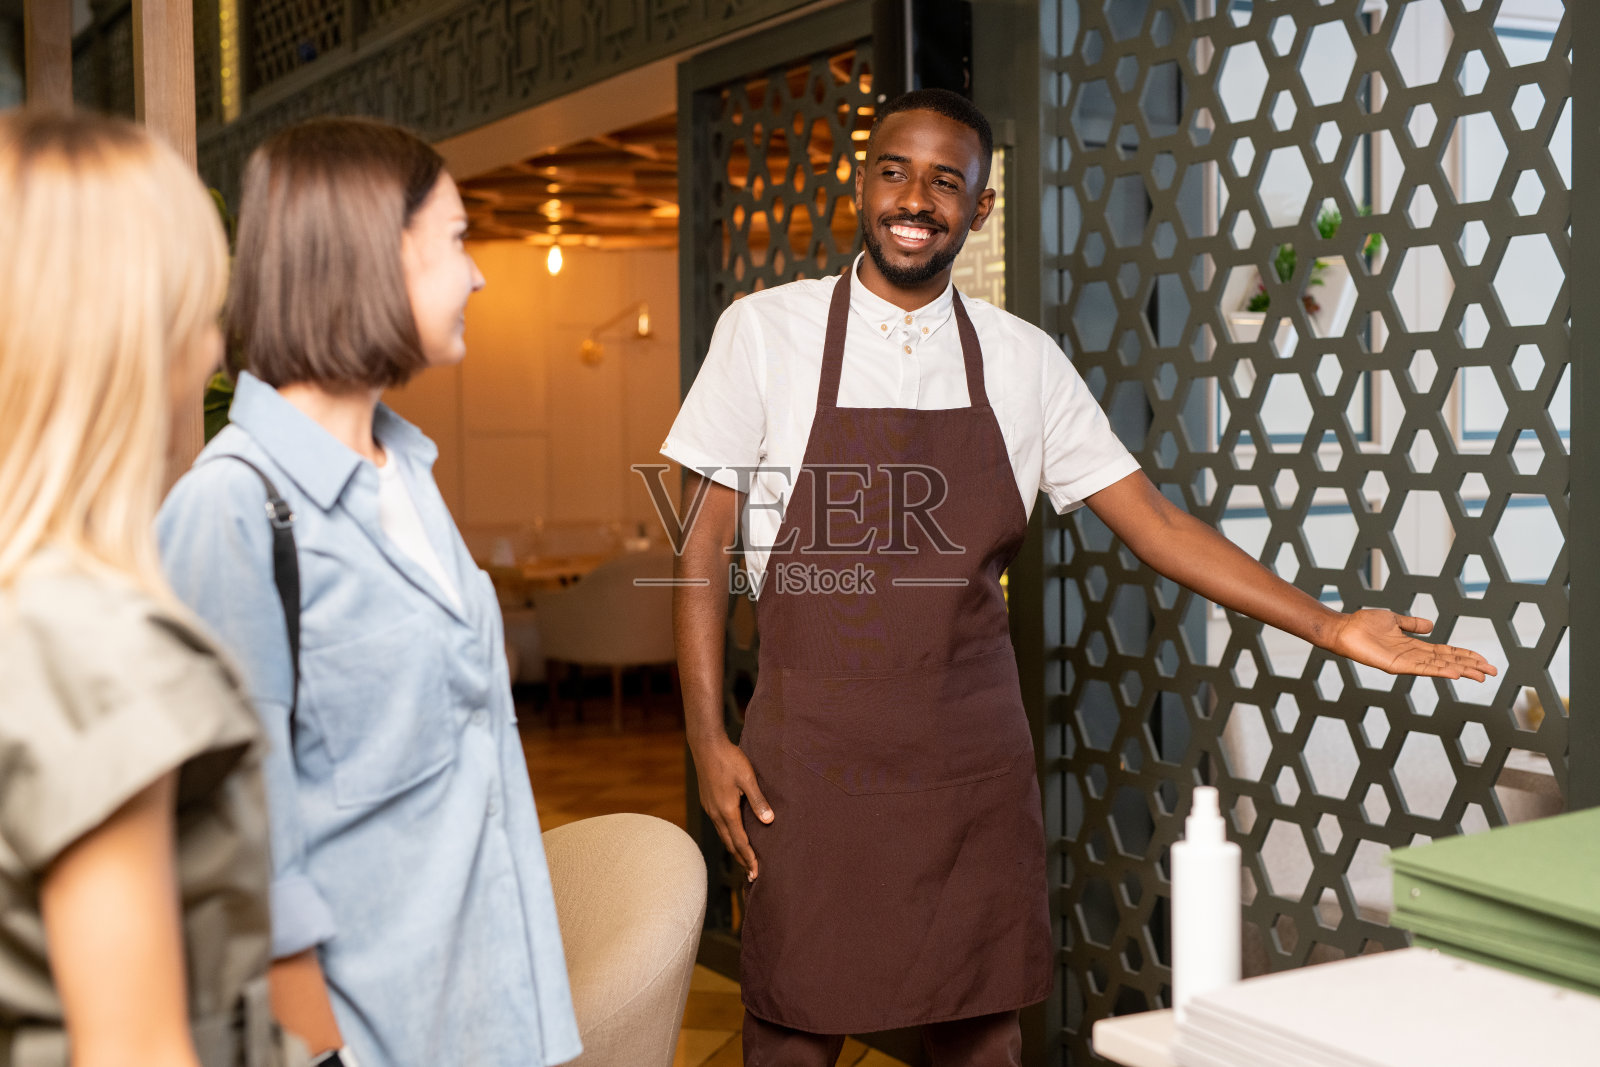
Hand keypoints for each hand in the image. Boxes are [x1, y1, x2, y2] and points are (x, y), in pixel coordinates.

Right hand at [689, 736, 772, 878]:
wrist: (706, 745)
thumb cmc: (729, 759)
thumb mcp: (748, 778)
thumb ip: (758, 800)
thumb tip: (769, 821)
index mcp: (727, 811)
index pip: (740, 842)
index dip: (749, 858)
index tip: (756, 873)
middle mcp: (716, 814)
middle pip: (730, 843)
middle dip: (741, 859)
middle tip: (751, 875)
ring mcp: (710, 808)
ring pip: (723, 835)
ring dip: (734, 849)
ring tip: (743, 860)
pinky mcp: (708, 802)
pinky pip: (719, 826)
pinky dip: (728, 837)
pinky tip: (733, 835)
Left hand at [1326, 609, 1497, 680]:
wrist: (1344, 628)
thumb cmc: (1364, 624)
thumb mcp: (1394, 620)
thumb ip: (1413, 624)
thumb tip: (1431, 625)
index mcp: (1414, 645)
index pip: (1446, 652)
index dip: (1466, 656)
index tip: (1484, 661)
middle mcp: (1413, 656)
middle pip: (1448, 661)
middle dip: (1470, 666)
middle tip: (1492, 672)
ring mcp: (1405, 662)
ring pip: (1439, 667)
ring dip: (1460, 671)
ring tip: (1480, 675)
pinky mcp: (1395, 665)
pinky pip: (1421, 669)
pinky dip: (1438, 671)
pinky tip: (1454, 673)